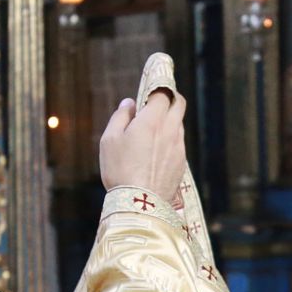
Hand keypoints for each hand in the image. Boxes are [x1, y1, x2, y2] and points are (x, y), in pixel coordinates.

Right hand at [100, 91, 186, 205]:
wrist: (141, 203)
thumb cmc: (120, 170)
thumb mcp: (109, 140)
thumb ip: (120, 117)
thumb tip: (128, 103)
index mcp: (152, 120)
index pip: (162, 93)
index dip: (157, 88)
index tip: (151, 87)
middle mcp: (170, 129)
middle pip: (178, 104)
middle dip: (170, 98)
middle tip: (157, 101)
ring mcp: (179, 146)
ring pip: (179, 124)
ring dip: (169, 120)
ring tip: (153, 129)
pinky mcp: (182, 162)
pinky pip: (178, 142)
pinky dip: (170, 139)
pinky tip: (157, 150)